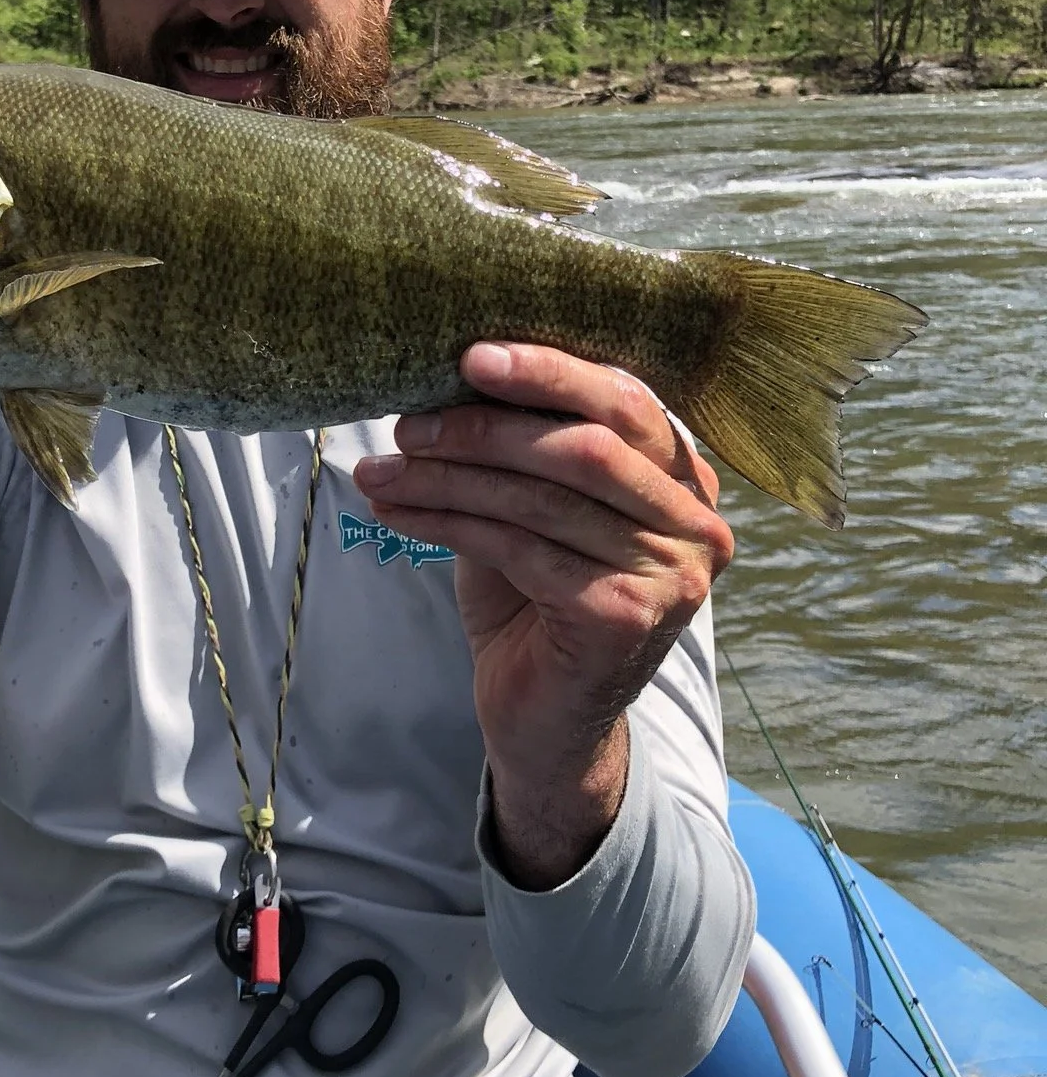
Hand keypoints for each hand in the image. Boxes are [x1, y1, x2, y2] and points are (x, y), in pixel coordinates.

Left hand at [354, 343, 732, 889]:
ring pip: (542, 496)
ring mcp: (670, 574)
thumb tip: (453, 373)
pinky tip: (396, 511)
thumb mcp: (533, 507)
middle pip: (588, 444)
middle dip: (488, 426)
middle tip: (409, 422)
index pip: (625, 399)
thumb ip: (524, 446)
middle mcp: (696, 523)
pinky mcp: (624, 616)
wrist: (543, 720)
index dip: (549, 371)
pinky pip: (520, 546)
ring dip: (448, 477)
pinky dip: (446, 522)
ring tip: (381, 469)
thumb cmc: (534, 600)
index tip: (469, 355)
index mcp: (685, 478)